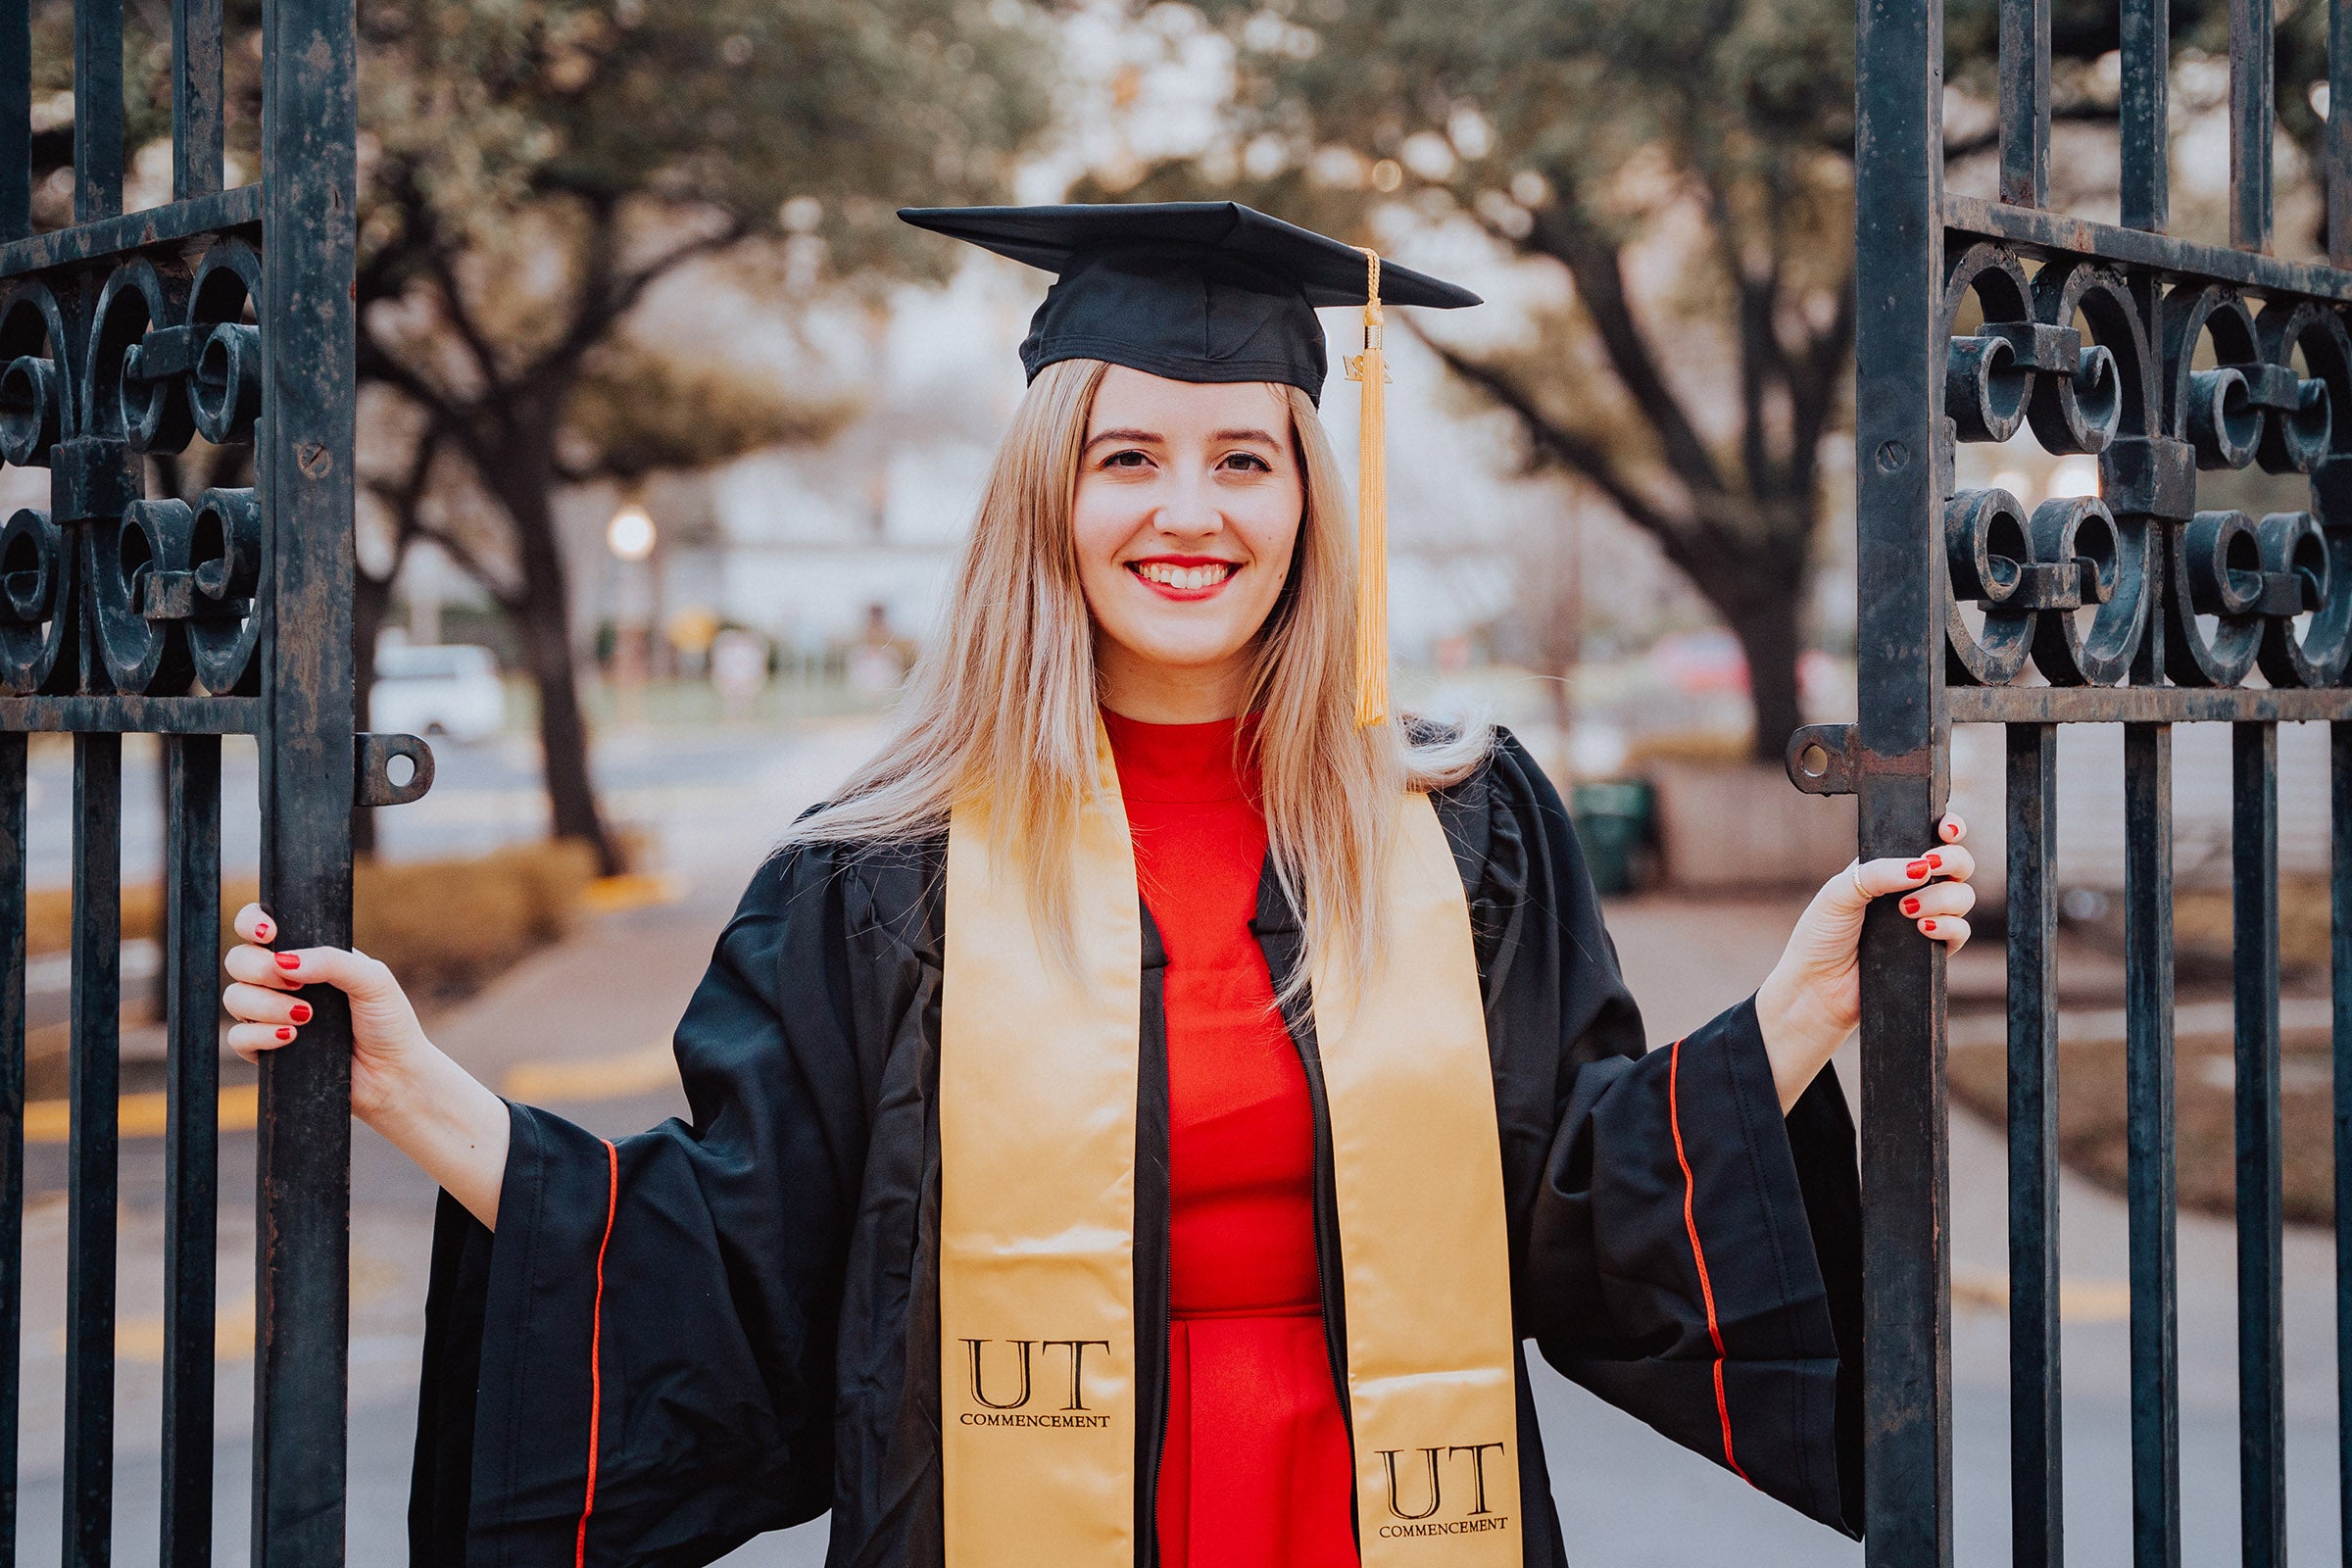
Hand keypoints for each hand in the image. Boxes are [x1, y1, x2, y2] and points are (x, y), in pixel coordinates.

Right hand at [221, 902, 432, 1122]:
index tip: (269, 933)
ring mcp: (271, 1016)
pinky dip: (259, 1035)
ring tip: (305, 1016)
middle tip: (294, 982)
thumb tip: (285, 960)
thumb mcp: (373, 980)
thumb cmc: (388, 1022)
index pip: (261, 928)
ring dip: (264, 1005)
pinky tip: (290, 1037)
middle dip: (258, 967)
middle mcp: (283, 983)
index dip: (252, 922)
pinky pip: (236, 1037)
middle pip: (238, 960)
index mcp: (308, 957)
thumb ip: (333, 961)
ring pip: (235, 998)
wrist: (392, 1075)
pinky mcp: (266, 1050)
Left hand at [1753, 814, 1975, 1110]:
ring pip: (1963, 896)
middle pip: (1957, 863)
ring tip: (1906, 910)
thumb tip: (1921, 865)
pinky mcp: (1932, 951)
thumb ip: (1878, 872)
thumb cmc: (1820, 936)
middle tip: (1929, 866)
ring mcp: (1925, 919)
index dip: (1948, 829)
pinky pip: (1960, 931)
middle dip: (1953, 859)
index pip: (1927, 838)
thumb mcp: (1839, 892)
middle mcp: (1911, 889)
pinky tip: (1922, 927)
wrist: (1817, 988)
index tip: (1945, 829)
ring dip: (1942, 897)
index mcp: (1888, 867)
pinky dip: (1947, 925)